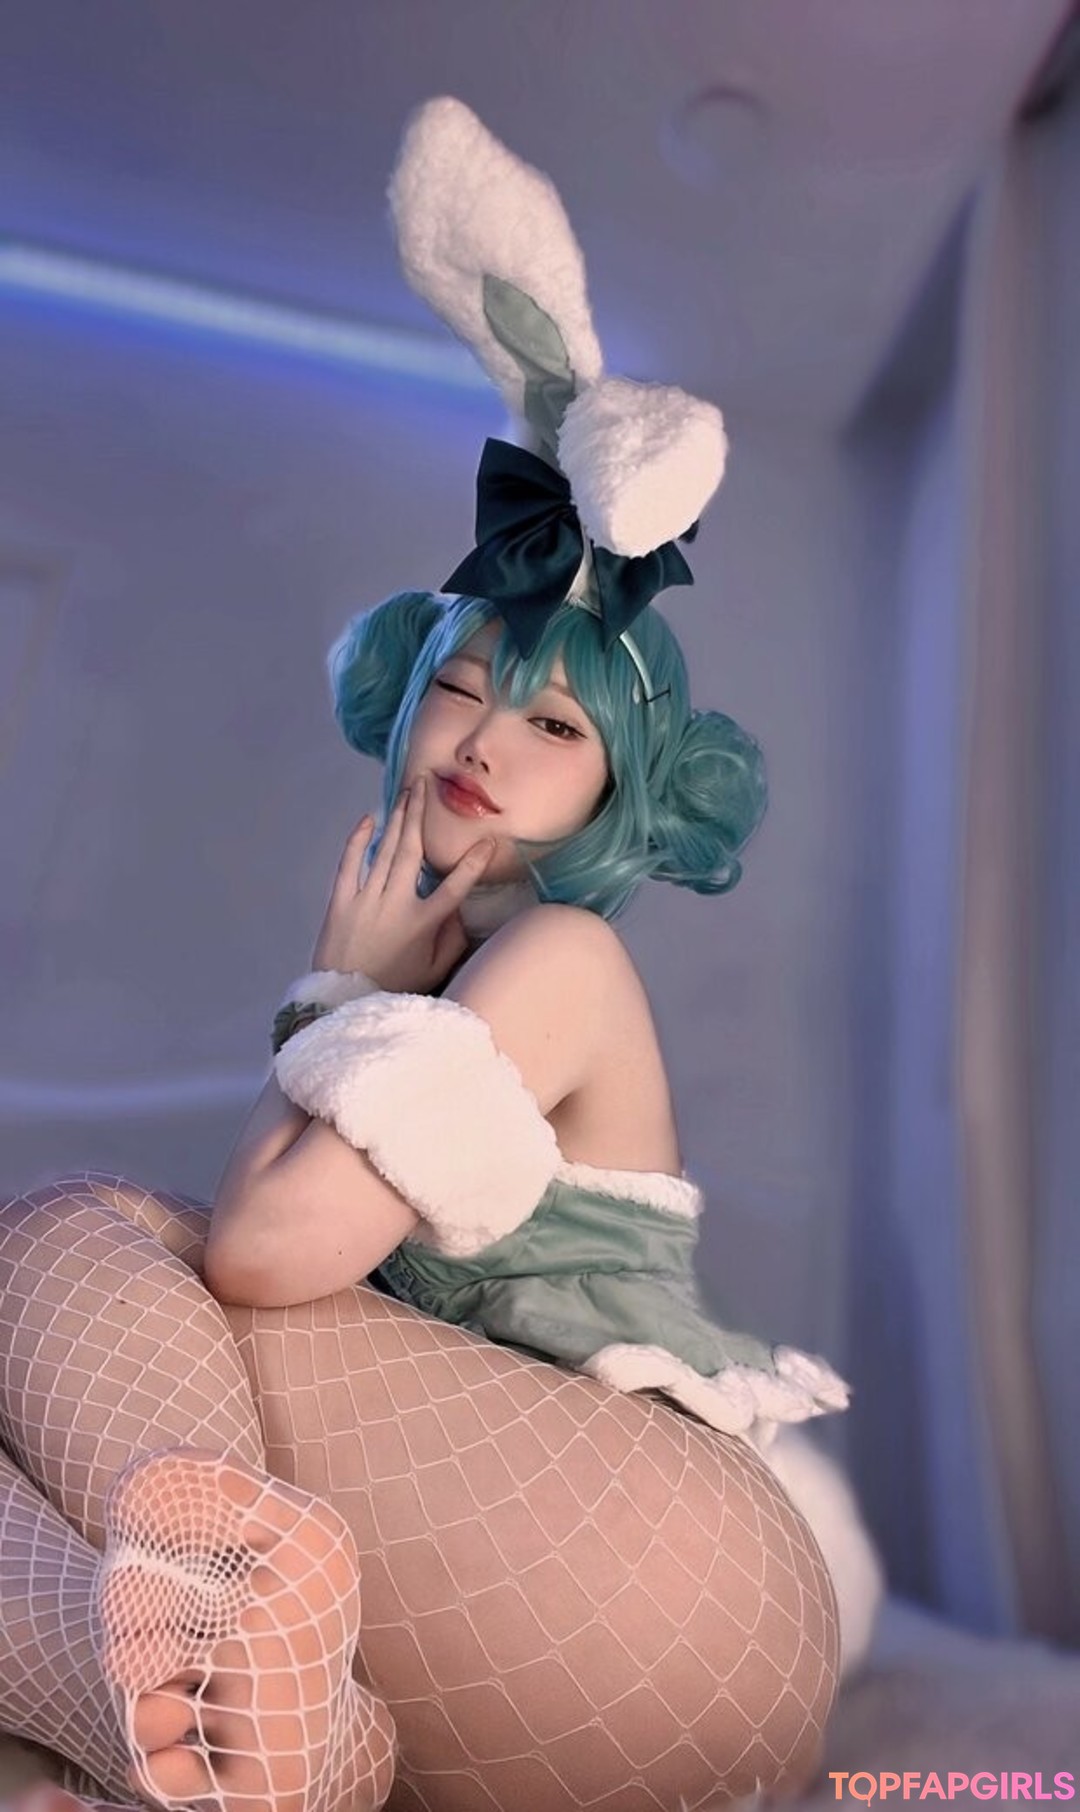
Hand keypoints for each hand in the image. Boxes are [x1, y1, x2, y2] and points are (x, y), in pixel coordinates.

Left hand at [310, 777, 494, 992]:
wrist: (341, 1001)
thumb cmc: (393, 987)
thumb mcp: (432, 971)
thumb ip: (452, 941)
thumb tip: (460, 913)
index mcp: (423, 923)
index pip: (455, 887)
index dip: (473, 863)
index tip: (488, 841)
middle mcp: (396, 903)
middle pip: (413, 850)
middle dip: (421, 814)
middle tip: (426, 784)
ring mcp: (366, 899)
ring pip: (386, 850)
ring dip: (398, 818)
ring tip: (407, 792)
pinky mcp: (340, 901)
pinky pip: (350, 863)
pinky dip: (359, 840)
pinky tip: (369, 819)